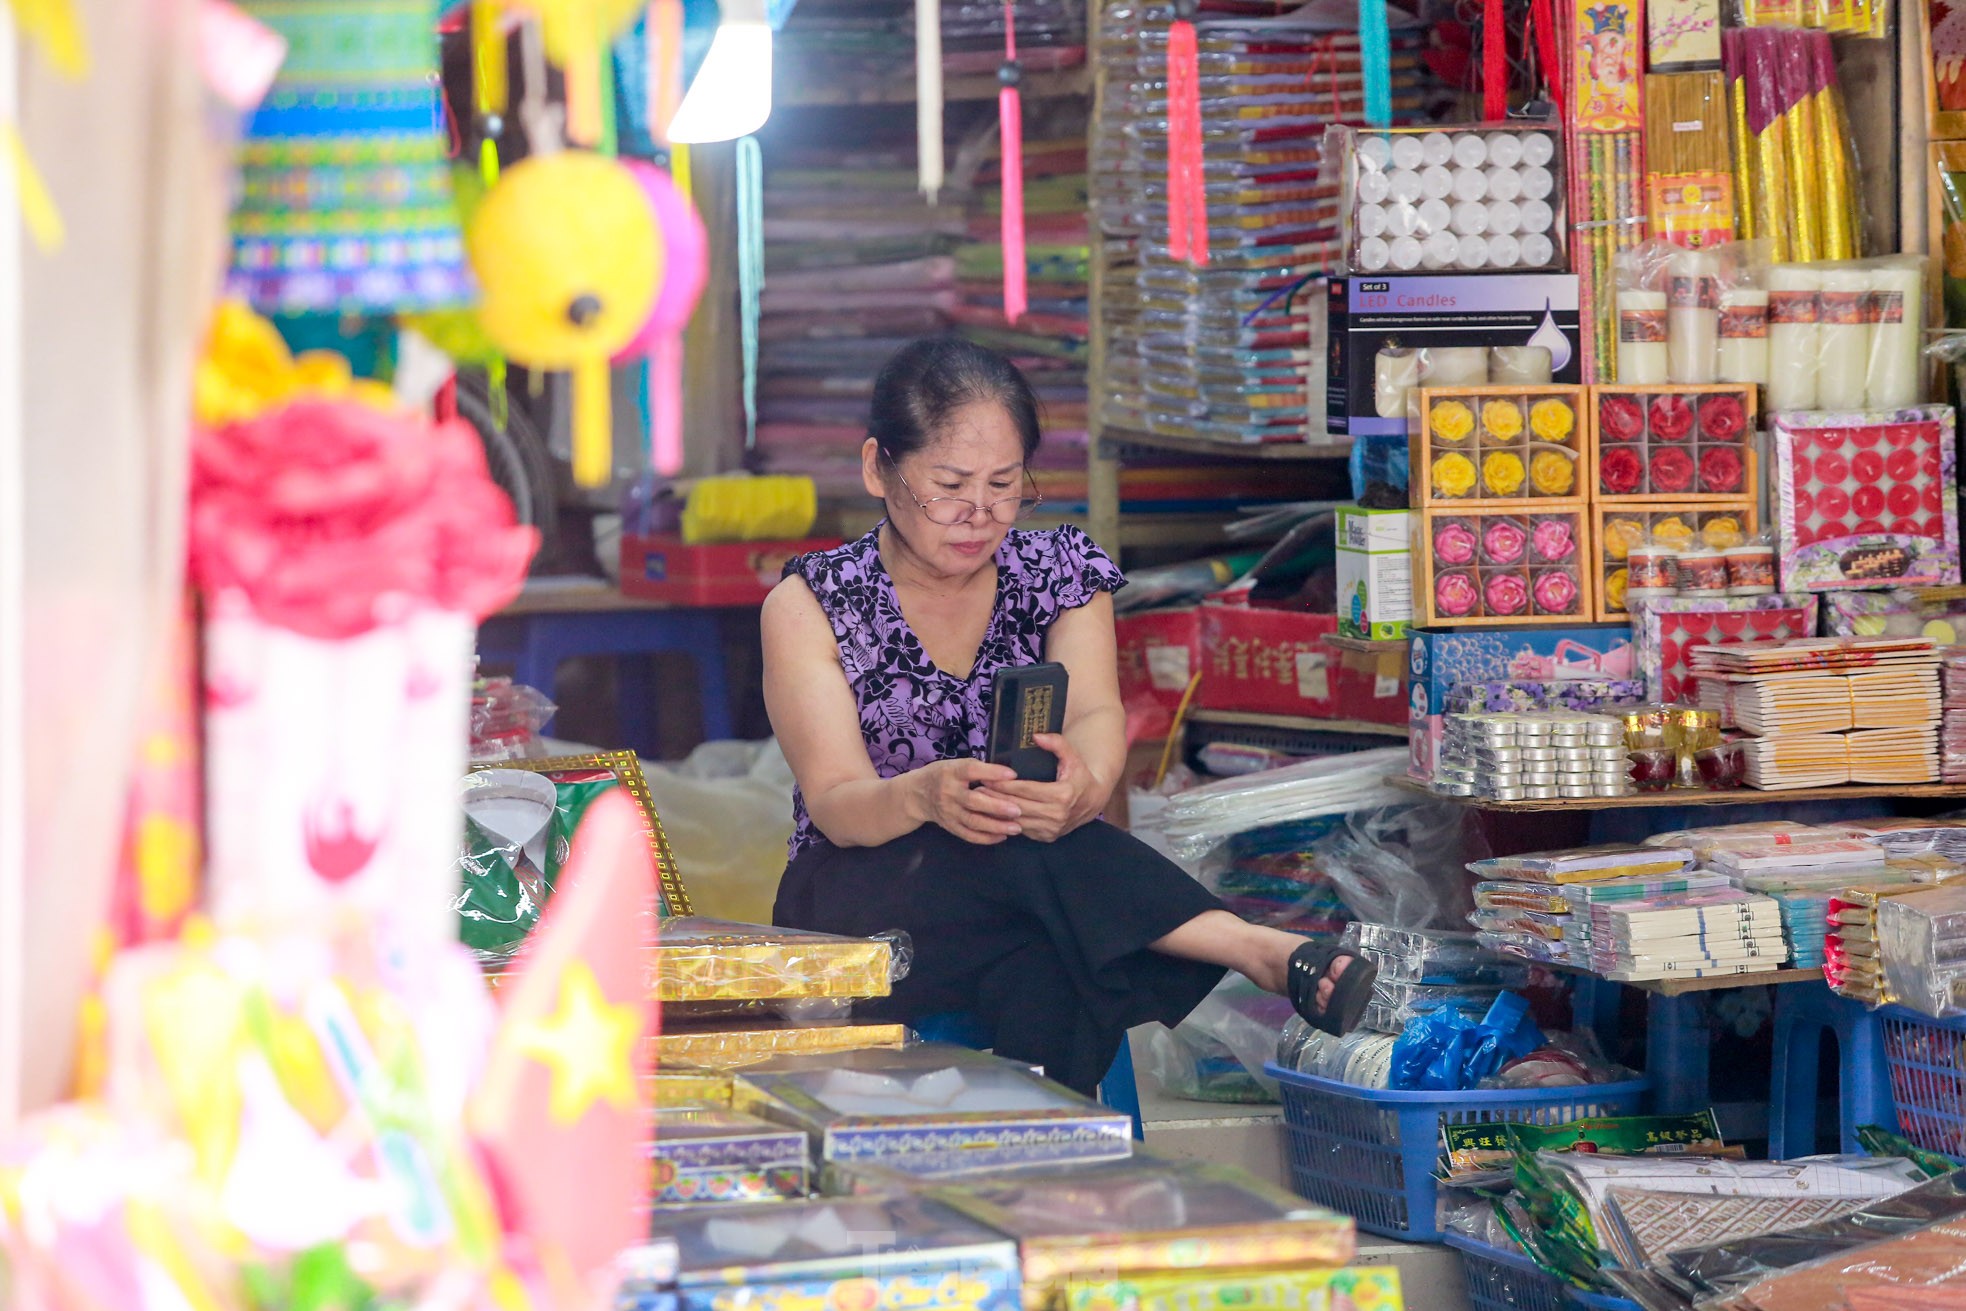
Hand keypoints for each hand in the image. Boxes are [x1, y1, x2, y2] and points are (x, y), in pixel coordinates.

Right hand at [912, 758, 1023, 844]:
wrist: (916, 794)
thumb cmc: (942, 775)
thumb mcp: (955, 765)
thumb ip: (977, 769)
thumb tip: (1007, 774)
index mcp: (951, 773)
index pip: (971, 771)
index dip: (992, 773)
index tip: (1012, 775)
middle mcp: (948, 793)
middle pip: (973, 801)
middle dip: (997, 807)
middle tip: (1018, 810)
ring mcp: (948, 812)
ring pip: (973, 822)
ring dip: (996, 826)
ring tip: (1016, 827)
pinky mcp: (949, 826)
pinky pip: (968, 835)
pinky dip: (986, 838)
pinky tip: (1002, 836)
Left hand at [979, 733, 1102, 842]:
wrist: (1094, 801)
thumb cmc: (1080, 776)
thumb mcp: (1072, 756)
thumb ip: (1056, 743)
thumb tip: (1036, 736)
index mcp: (1062, 795)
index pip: (1025, 790)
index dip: (1004, 784)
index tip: (986, 778)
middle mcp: (1057, 815)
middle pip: (1018, 806)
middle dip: (995, 798)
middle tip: (977, 789)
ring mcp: (1052, 829)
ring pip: (1017, 821)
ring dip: (998, 812)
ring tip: (981, 800)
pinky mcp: (1048, 837)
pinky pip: (1022, 830)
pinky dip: (1007, 822)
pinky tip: (995, 813)